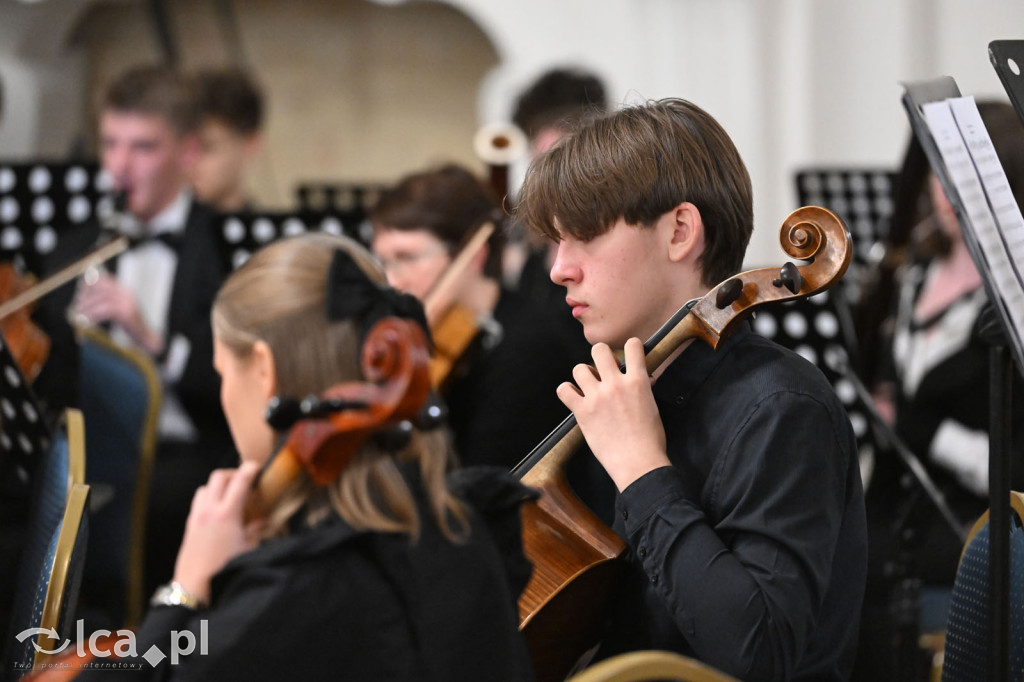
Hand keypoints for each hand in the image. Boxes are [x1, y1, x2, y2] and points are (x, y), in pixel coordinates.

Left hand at [71, 271, 162, 354]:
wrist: (149, 340)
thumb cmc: (132, 329)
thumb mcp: (120, 312)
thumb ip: (107, 304)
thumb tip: (84, 300)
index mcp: (124, 291)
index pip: (102, 278)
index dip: (87, 284)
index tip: (78, 293)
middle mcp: (126, 294)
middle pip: (99, 287)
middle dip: (84, 297)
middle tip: (76, 308)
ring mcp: (127, 302)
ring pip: (100, 298)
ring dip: (87, 307)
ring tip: (78, 316)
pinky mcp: (126, 312)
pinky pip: (105, 310)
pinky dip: (93, 315)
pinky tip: (87, 322)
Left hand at [172, 461, 263, 603]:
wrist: (195, 586)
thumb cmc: (225, 569)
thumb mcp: (248, 549)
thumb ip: (256, 530)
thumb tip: (262, 521)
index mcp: (227, 514)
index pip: (240, 480)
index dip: (250, 469)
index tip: (258, 467)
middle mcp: (209, 511)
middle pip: (219, 477)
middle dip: (233, 474)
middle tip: (245, 481)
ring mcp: (197, 517)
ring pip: (205, 488)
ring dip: (219, 486)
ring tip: (231, 496)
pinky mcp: (190, 526)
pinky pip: (198, 502)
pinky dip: (209, 499)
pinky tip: (219, 512)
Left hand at [556, 338, 669, 490]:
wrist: (638, 463)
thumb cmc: (649, 440)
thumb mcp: (653, 407)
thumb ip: (643, 389)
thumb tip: (641, 381)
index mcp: (638, 381)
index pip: (633, 346)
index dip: (629, 347)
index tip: (627, 355)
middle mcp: (616, 384)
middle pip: (599, 350)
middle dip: (601, 356)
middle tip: (603, 370)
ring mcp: (597, 397)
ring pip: (579, 368)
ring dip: (584, 376)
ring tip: (589, 387)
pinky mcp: (582, 411)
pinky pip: (564, 390)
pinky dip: (567, 392)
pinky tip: (575, 398)